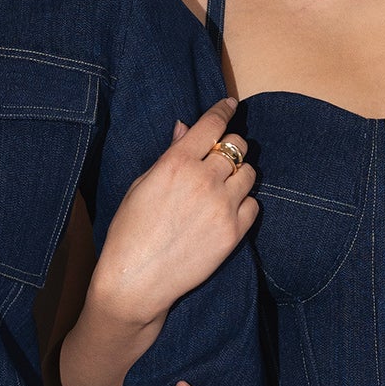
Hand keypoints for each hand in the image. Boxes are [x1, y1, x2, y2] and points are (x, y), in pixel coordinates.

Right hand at [89, 99, 257, 331]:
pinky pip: (254, 205)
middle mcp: (204, 180)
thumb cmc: (130, 231)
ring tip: (223, 187)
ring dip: (239, 175)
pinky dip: (244, 203)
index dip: (224, 109)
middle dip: (231, 147)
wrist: (137, 280)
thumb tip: (186, 128)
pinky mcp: (234, 232)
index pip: (212, 124)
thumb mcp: (142, 184)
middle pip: (237, 146)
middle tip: (222, 157)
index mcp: (176, 163)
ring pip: (250, 173)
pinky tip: (227, 210)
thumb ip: (171, 154)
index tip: (230, 104)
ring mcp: (222, 206)